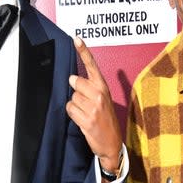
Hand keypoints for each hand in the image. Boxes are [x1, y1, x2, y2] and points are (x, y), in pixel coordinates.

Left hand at [66, 37, 121, 170]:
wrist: (112, 143)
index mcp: (104, 88)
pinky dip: (73, 115)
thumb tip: (72, 78)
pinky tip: (82, 120)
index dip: (84, 52)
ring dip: (75, 106)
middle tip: (86, 104)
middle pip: (76, 83)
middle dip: (76, 93)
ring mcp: (94, 107)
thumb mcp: (103, 100)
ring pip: (72, 98)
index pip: (92, 66)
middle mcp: (100, 95)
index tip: (76, 38)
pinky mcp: (87, 119)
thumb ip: (90, 87)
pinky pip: (70, 110)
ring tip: (86, 114)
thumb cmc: (106, 120)